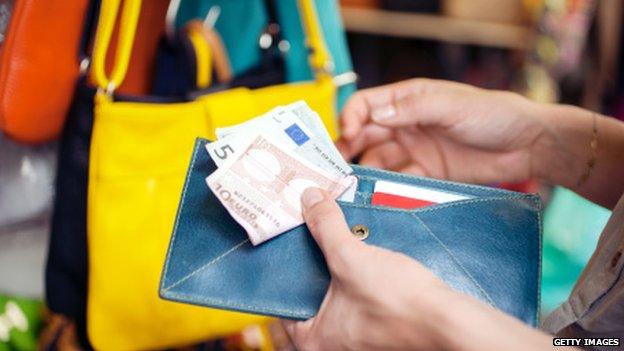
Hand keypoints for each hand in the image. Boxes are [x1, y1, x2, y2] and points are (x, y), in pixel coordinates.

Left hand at [282, 188, 455, 350]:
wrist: (451, 324)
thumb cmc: (398, 304)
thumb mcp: (351, 257)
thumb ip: (325, 227)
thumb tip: (309, 198)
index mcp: (314, 342)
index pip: (287, 303)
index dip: (289, 270)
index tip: (293, 244)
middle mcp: (334, 349)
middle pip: (315, 297)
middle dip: (320, 265)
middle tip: (318, 235)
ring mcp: (361, 345)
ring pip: (342, 299)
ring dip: (344, 270)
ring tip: (343, 240)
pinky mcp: (385, 336)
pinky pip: (364, 303)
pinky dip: (363, 280)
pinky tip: (369, 257)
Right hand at [337, 79, 546, 183]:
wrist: (526, 146)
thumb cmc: (492, 115)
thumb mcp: (451, 106)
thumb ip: (413, 108)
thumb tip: (374, 115)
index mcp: (408, 100)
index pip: (366, 105)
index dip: (351, 118)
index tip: (347, 135)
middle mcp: (406, 124)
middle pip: (365, 134)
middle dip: (347, 147)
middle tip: (334, 166)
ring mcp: (415, 150)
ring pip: (377, 159)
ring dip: (362, 169)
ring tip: (350, 183)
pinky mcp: (426, 174)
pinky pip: (397, 181)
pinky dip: (384, 187)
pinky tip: (374, 195)